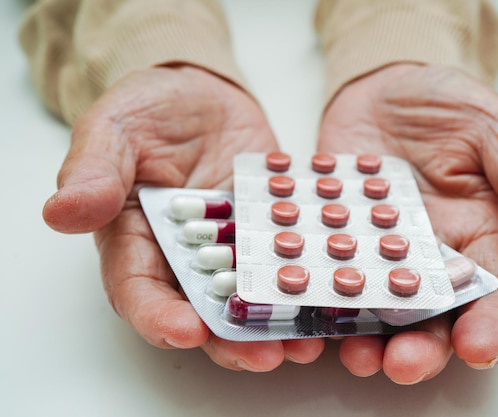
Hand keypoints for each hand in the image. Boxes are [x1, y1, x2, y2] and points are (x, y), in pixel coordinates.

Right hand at [43, 65, 323, 370]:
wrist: (203, 94)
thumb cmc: (150, 108)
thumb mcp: (115, 128)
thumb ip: (94, 170)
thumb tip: (63, 212)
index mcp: (136, 240)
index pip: (139, 290)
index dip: (159, 316)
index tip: (185, 331)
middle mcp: (185, 256)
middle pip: (202, 311)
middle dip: (231, 339)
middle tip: (264, 355)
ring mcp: (231, 248)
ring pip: (250, 297)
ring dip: (275, 324)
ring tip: (306, 341)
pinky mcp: (268, 234)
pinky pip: (286, 262)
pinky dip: (305, 281)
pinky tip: (330, 296)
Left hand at [318, 64, 497, 383]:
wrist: (382, 87)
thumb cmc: (446, 105)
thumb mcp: (491, 127)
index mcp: (475, 237)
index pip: (492, 292)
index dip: (491, 324)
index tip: (481, 348)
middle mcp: (426, 257)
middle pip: (430, 316)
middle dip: (420, 346)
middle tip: (403, 364)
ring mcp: (374, 252)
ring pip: (373, 309)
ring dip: (364, 336)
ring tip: (354, 353)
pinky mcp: (332, 239)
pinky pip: (322, 273)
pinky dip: (314, 295)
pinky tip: (303, 309)